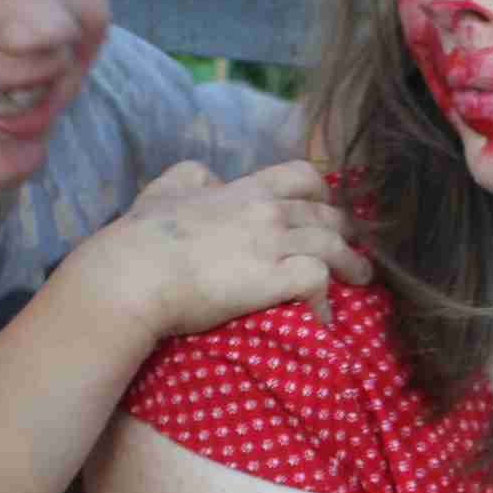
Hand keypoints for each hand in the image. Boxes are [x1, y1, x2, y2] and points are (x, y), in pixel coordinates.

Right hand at [88, 159, 371, 338]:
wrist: (131, 275)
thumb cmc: (139, 239)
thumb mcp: (162, 192)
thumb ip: (190, 177)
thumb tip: (208, 176)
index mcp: (242, 190)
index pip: (301, 175)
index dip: (324, 191)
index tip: (329, 207)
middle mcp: (265, 211)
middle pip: (325, 213)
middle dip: (346, 230)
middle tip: (354, 248)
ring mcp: (271, 244)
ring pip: (332, 244)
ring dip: (352, 263)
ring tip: (361, 280)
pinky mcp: (272, 278)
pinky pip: (318, 282)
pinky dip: (327, 299)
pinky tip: (325, 317)